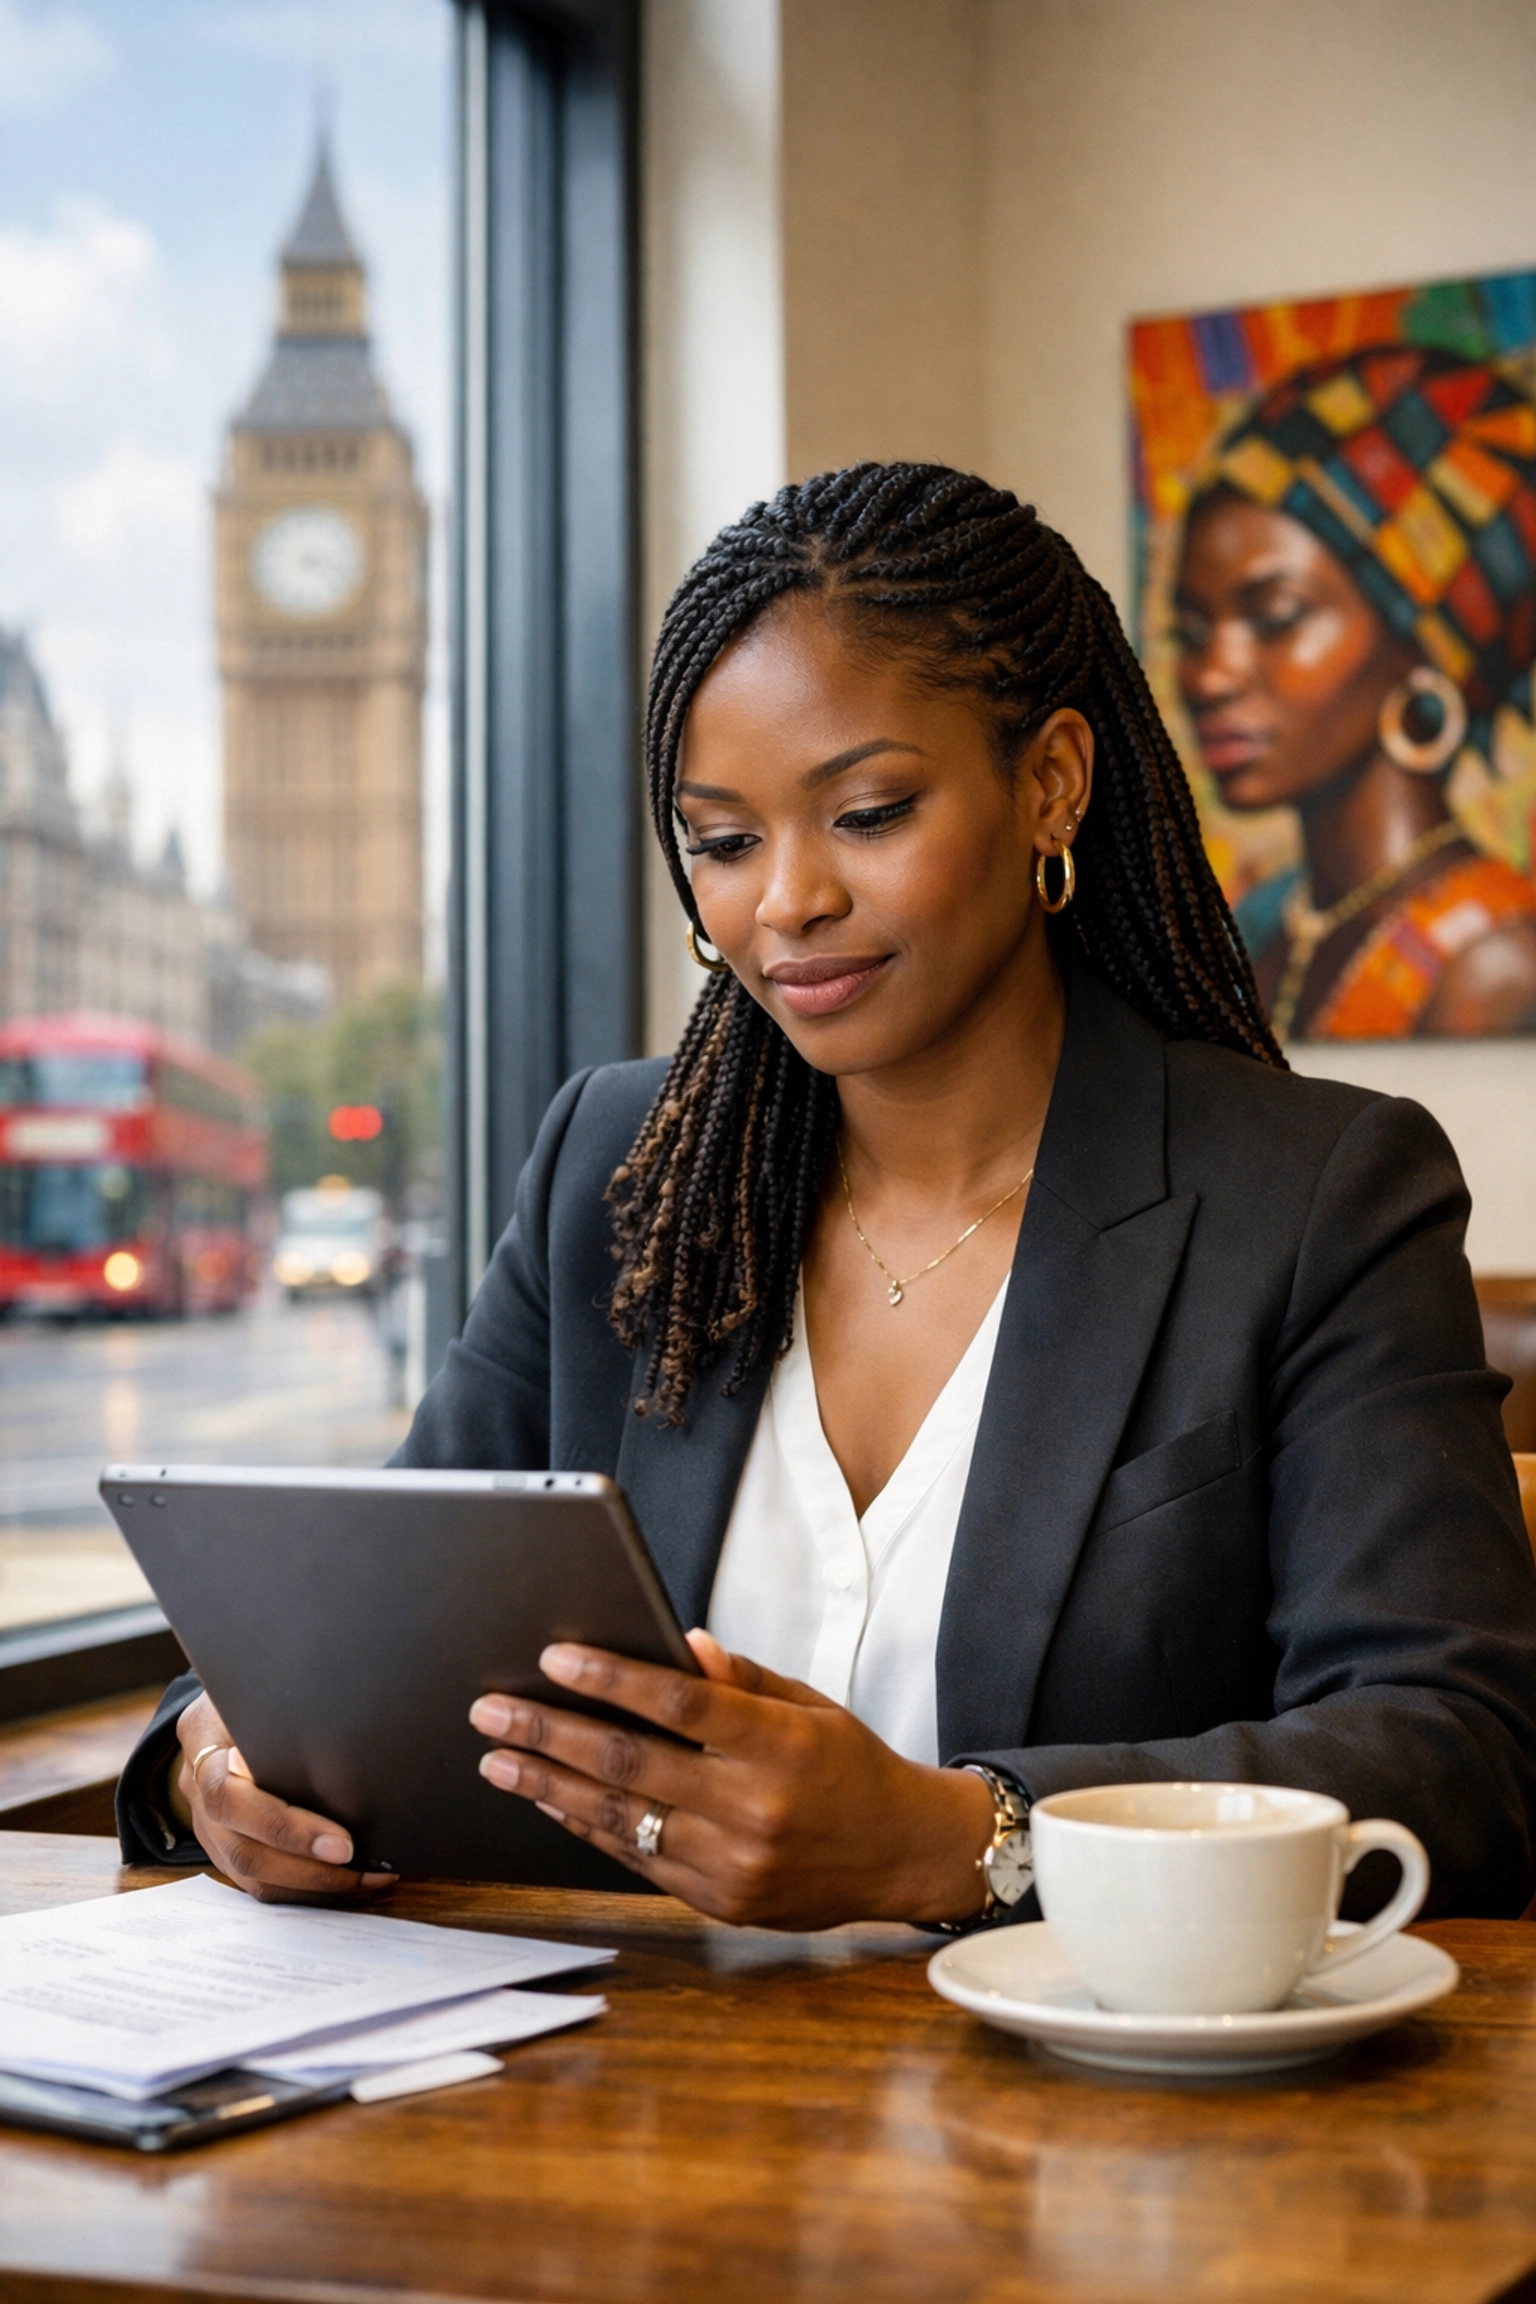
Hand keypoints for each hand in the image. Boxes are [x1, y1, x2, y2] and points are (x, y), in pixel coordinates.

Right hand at [169, 1693, 397, 1904]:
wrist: (217, 1705)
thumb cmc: (253, 1690)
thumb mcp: (262, 1684)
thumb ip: (284, 1708)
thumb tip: (348, 1726)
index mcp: (202, 1741)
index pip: (231, 1798)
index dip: (285, 1827)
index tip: (341, 1842)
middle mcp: (197, 1791)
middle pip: (242, 1849)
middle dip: (307, 1867)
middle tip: (361, 1865)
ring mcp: (207, 1825)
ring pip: (250, 1875)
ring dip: (312, 1885)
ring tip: (368, 1878)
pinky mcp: (223, 1846)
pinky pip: (258, 1882)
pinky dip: (303, 1888)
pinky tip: (347, 1880)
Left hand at [468, 1631, 997, 1929]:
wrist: (902, 1854)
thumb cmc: (850, 1765)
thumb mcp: (809, 1706)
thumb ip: (740, 1680)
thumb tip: (679, 1645)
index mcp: (782, 1746)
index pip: (679, 1705)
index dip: (611, 1678)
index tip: (554, 1658)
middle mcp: (755, 1809)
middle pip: (631, 1763)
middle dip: (550, 1733)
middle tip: (493, 1710)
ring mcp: (734, 1865)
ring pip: (621, 1819)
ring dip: (549, 1786)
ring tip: (498, 1759)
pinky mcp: (720, 1902)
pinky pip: (636, 1860)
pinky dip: (587, 1828)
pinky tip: (550, 1801)